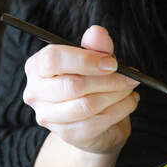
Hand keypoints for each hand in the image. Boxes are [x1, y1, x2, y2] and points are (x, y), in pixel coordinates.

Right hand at [23, 25, 139, 154]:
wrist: (94, 125)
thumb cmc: (90, 86)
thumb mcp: (95, 61)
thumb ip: (95, 47)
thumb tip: (97, 32)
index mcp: (37, 67)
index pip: (53, 59)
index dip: (85, 59)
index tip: (112, 62)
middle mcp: (35, 93)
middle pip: (72, 85)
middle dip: (107, 80)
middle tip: (130, 77)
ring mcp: (48, 117)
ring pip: (86, 105)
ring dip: (116, 96)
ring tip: (130, 88)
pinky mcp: (67, 134)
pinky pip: (97, 122)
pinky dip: (120, 110)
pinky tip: (130, 102)